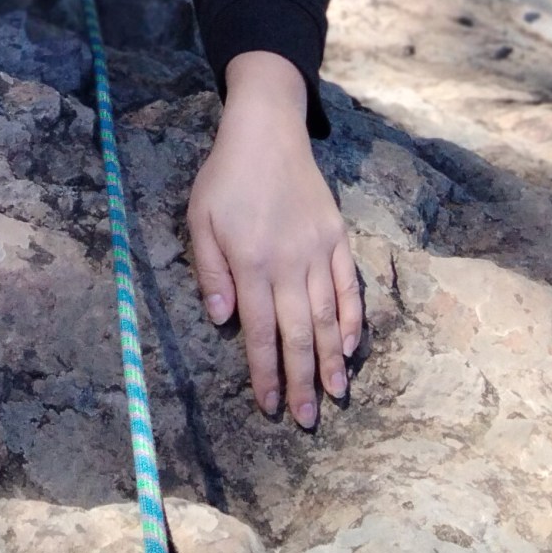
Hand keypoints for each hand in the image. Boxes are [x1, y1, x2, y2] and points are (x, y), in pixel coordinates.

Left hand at [186, 52, 362, 427]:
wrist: (268, 131)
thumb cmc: (225, 177)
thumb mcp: (200, 218)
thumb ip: (210, 270)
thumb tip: (222, 320)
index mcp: (251, 262)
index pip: (261, 332)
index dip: (265, 373)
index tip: (268, 406)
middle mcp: (289, 263)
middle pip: (298, 334)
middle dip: (301, 382)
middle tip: (307, 421)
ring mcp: (318, 252)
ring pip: (327, 318)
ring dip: (330, 361)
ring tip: (334, 396)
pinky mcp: (337, 239)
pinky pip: (348, 288)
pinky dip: (352, 320)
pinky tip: (350, 347)